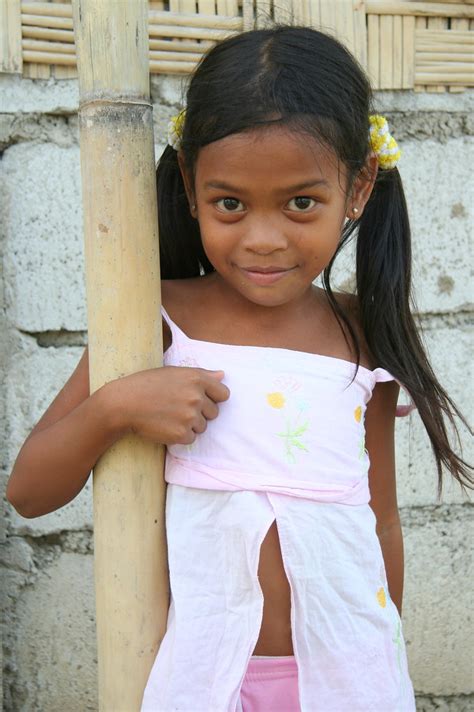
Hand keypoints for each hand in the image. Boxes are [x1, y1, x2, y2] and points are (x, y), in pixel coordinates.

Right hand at [107, 366, 229, 444]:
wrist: (124, 403)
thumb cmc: (147, 384)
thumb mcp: (174, 373)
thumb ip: (201, 374)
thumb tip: (223, 375)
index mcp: (197, 378)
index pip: (224, 394)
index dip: (213, 398)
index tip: (201, 399)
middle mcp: (196, 397)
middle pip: (214, 412)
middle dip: (200, 412)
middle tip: (178, 407)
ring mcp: (190, 416)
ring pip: (202, 426)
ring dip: (190, 425)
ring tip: (169, 416)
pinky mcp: (181, 433)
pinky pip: (191, 438)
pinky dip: (180, 436)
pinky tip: (165, 426)